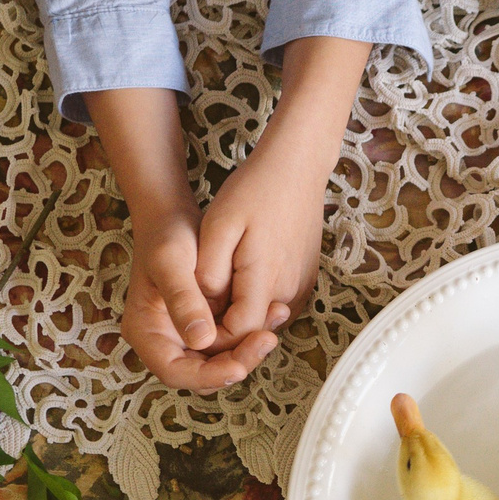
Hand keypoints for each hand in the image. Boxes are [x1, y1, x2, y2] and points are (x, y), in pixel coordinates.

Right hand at [122, 206, 279, 389]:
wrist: (172, 217)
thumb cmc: (165, 235)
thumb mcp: (170, 262)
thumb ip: (183, 300)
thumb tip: (202, 340)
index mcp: (146, 332)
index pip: (175, 372)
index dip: (207, 376)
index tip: (238, 367)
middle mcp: (165, 340)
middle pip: (202, 373)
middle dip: (236, 362)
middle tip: (267, 339)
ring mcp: (186, 334)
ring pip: (220, 360)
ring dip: (249, 347)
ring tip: (276, 317)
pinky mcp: (206, 325)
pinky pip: (230, 340)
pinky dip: (250, 332)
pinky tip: (272, 311)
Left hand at [192, 33, 369, 356]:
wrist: (296, 166)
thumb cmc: (254, 191)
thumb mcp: (217, 227)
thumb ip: (209, 273)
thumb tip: (203, 306)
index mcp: (265, 280)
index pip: (239, 333)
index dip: (213, 333)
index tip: (193, 318)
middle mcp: (289, 290)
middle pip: (253, 331)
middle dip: (224, 326)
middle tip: (197, 308)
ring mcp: (301, 285)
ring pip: (265, 318)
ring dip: (240, 313)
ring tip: (215, 292)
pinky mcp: (305, 278)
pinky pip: (276, 303)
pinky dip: (256, 301)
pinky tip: (238, 280)